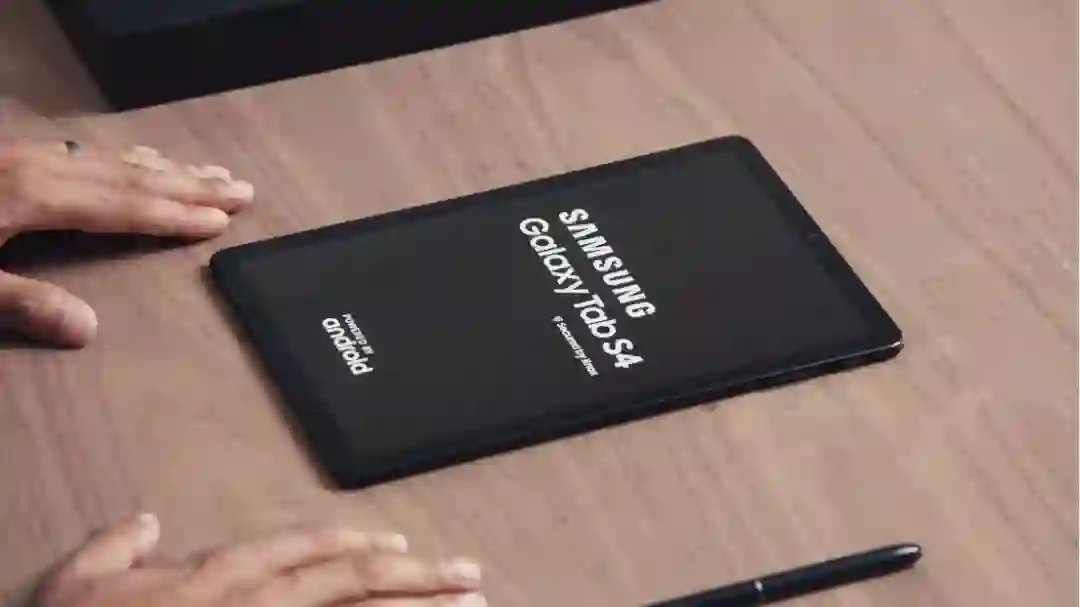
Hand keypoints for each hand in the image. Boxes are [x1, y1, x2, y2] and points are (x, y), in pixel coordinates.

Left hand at [0, 139, 254, 346]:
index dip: (176, 215)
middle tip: (243, 189)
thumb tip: (88, 328)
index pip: (123, 207)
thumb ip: (22, 301)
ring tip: (210, 171)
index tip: (223, 219)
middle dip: (192, 184)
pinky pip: (88, 150)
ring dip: (167, 167)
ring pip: (113, 159)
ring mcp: (28, 153)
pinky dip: (127, 157)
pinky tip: (140, 157)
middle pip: (131, 177)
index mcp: (34, 197)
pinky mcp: (13, 151)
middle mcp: (42, 166)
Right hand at [35, 513, 485, 606]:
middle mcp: (258, 603)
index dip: (355, 540)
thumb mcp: (80, 585)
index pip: (304, 546)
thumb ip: (116, 547)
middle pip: (357, 579)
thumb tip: (141, 522)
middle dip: (421, 574)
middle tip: (470, 574)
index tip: (398, 540)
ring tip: (472, 603)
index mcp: (219, 575)